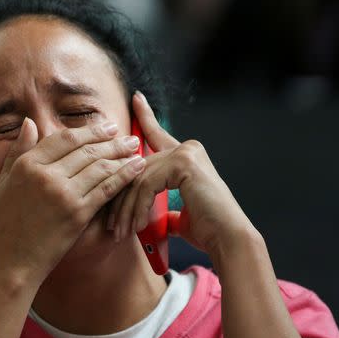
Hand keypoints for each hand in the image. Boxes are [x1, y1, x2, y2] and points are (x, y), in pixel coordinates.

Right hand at [0, 118, 145, 280]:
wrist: (13, 259)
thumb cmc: (7, 221)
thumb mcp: (4, 181)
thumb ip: (18, 150)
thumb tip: (30, 122)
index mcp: (27, 164)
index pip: (64, 138)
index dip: (89, 130)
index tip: (106, 127)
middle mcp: (45, 175)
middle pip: (85, 150)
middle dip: (111, 140)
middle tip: (128, 135)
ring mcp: (63, 194)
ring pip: (99, 166)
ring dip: (121, 155)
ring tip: (136, 149)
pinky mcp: (78, 213)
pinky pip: (106, 188)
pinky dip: (124, 176)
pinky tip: (136, 168)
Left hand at [109, 92, 254, 255]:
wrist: (228, 239)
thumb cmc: (208, 230)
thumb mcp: (180, 212)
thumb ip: (164, 204)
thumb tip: (150, 214)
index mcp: (187, 156)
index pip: (157, 135)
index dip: (145, 116)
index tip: (136, 98)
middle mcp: (187, 148)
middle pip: (138, 167)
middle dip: (120, 197)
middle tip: (110, 222)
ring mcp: (186, 153)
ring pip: (138, 178)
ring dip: (126, 209)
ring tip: (120, 231)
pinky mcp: (183, 163)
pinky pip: (146, 184)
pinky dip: (137, 208)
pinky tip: (136, 225)